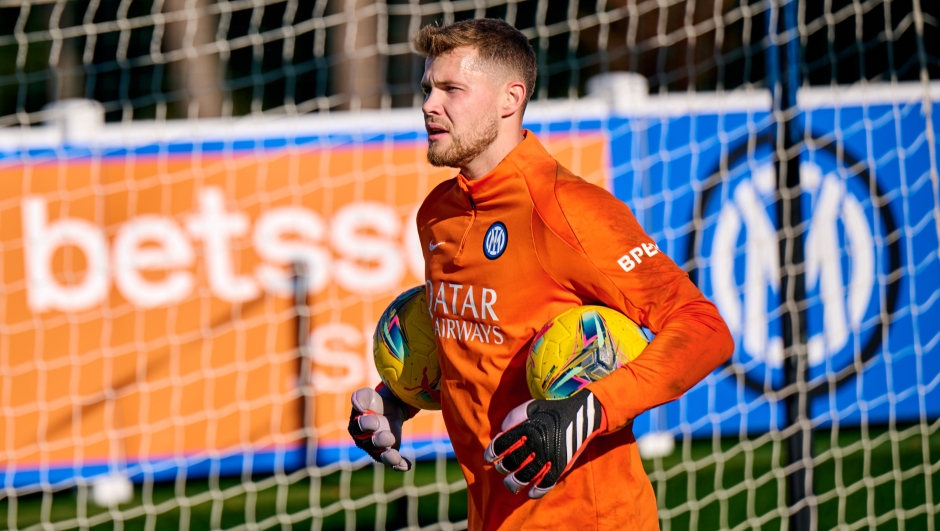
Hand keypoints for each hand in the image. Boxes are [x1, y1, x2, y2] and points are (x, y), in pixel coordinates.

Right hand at [347, 386, 412, 470]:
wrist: (390, 408)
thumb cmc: (375, 403)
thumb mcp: (368, 395)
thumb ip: (361, 397)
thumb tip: (358, 405)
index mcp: (356, 426)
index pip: (358, 427)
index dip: (366, 425)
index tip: (375, 420)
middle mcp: (365, 440)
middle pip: (370, 444)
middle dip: (379, 441)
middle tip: (388, 437)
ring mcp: (377, 449)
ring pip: (381, 456)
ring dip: (388, 456)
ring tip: (396, 456)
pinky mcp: (389, 453)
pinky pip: (393, 462)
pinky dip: (399, 465)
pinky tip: (407, 466)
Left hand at [484, 391, 605, 498]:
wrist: (583, 414)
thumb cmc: (553, 410)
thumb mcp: (531, 406)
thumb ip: (514, 417)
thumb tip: (501, 431)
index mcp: (527, 428)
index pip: (502, 444)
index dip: (492, 453)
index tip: (489, 458)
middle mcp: (536, 443)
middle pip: (511, 462)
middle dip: (503, 468)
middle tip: (502, 468)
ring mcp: (548, 456)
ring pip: (525, 476)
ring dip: (515, 483)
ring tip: (511, 484)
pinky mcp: (560, 465)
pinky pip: (546, 483)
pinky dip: (537, 491)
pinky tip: (530, 493)